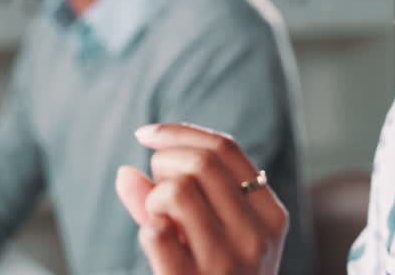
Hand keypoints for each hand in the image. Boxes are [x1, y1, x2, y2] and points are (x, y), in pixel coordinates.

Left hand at [115, 124, 287, 274]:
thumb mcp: (211, 241)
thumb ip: (170, 202)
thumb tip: (124, 173)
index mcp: (270, 214)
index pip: (226, 148)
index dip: (179, 132)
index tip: (145, 134)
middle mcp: (257, 234)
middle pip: (200, 162)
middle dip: (163, 162)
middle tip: (154, 186)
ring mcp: (229, 261)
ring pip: (177, 190)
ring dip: (153, 197)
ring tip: (156, 217)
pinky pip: (155, 232)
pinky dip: (145, 228)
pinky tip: (155, 242)